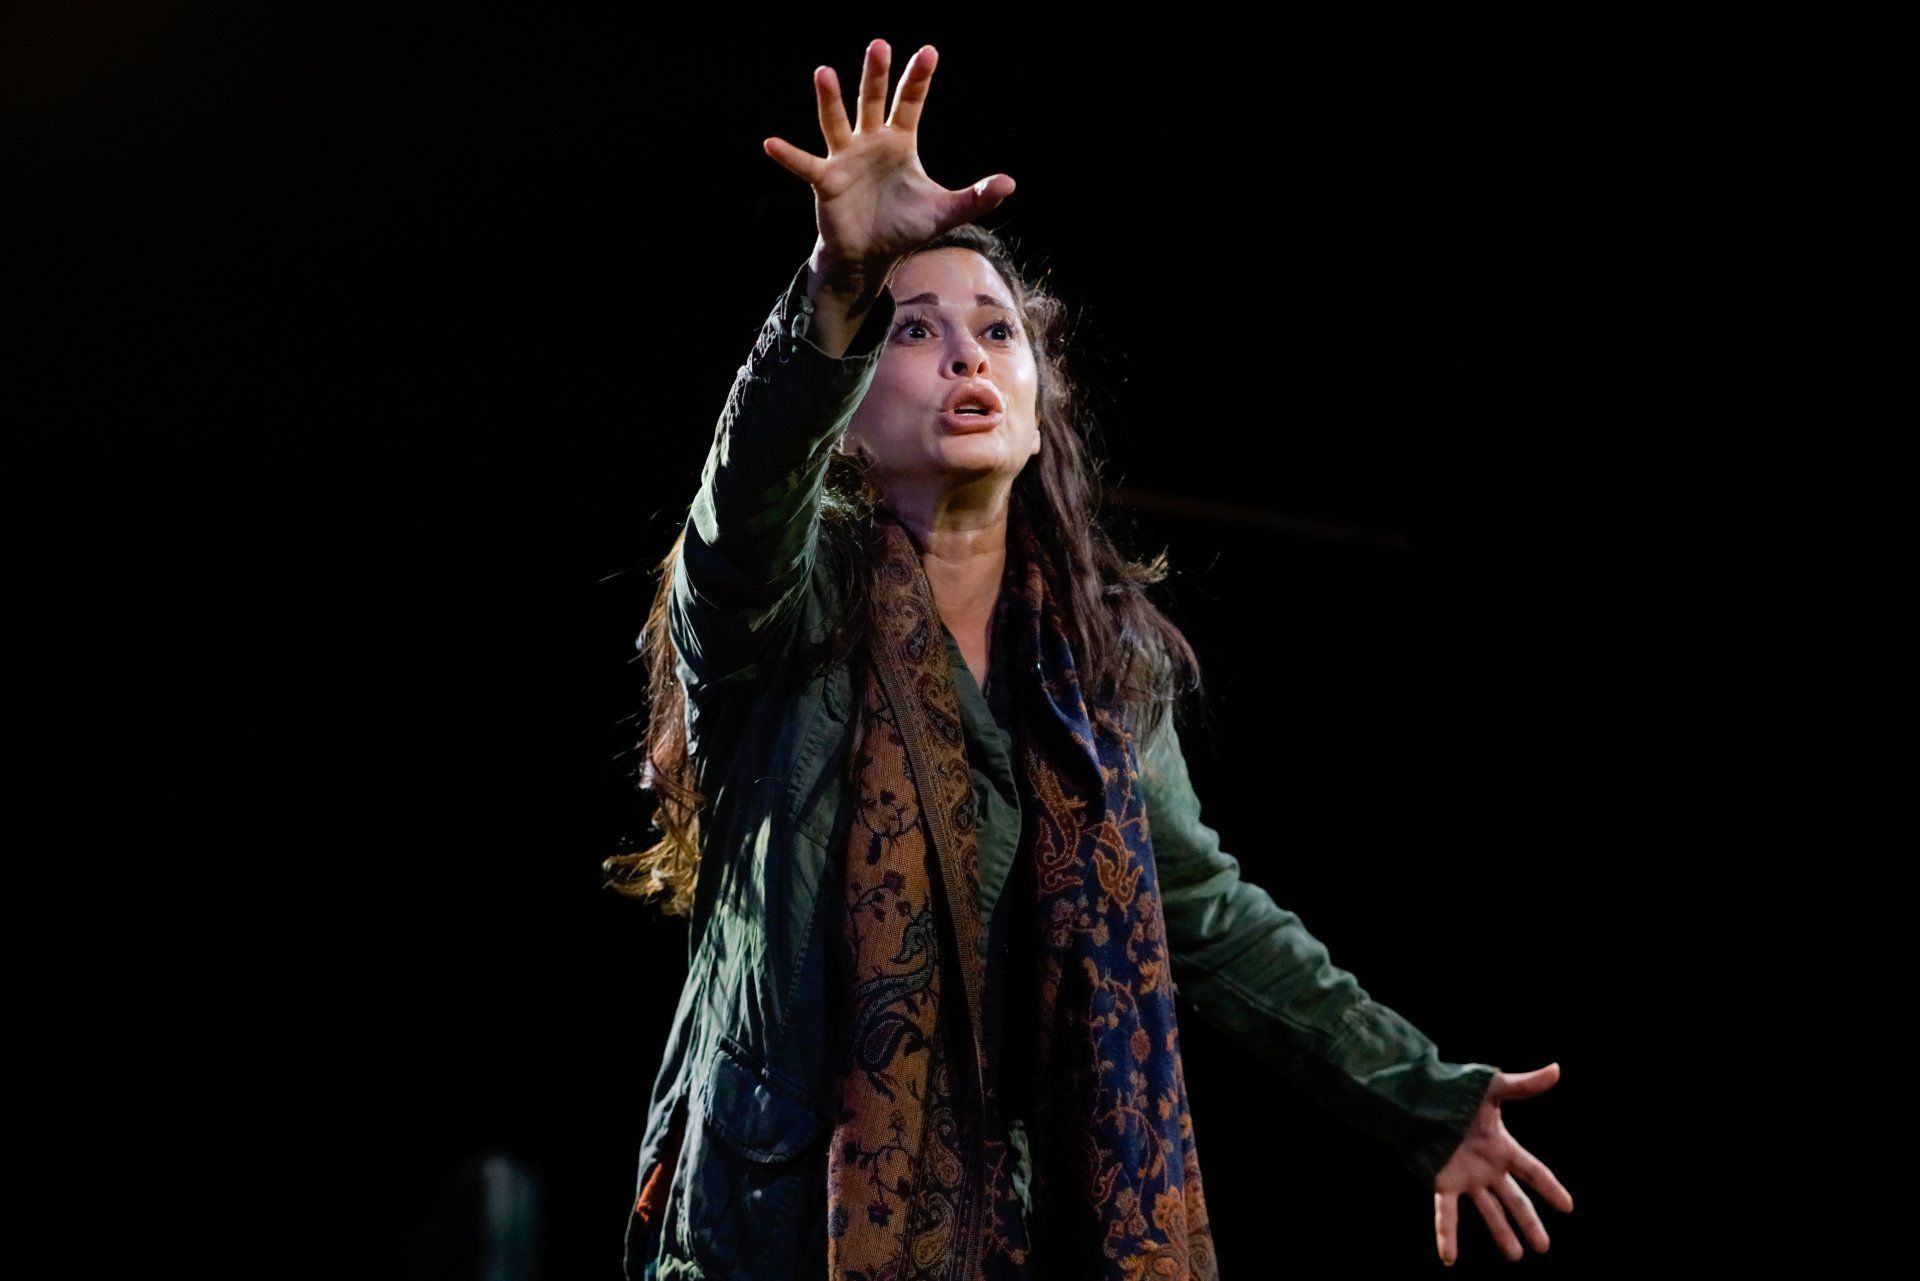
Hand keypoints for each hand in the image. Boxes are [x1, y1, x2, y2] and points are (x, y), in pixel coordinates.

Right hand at [763, 39, 1014, 278]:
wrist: (872, 256)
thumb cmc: (905, 226)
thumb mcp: (945, 212)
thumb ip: (977, 197)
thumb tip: (1010, 183)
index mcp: (900, 142)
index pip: (910, 103)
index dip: (918, 79)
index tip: (928, 52)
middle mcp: (870, 142)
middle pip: (873, 101)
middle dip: (876, 75)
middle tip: (879, 45)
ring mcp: (845, 158)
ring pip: (836, 122)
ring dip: (830, 100)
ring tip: (823, 73)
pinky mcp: (826, 181)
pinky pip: (805, 164)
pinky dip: (788, 155)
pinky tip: (771, 143)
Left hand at [1432, 1062, 1572, 1265]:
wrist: (1419, 1096)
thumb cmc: (1457, 1090)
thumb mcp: (1493, 1088)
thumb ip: (1524, 1085)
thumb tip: (1556, 1069)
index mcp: (1501, 1146)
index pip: (1533, 1171)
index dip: (1550, 1188)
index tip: (1568, 1207)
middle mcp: (1486, 1167)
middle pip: (1514, 1200)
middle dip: (1529, 1223)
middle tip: (1543, 1247)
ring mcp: (1465, 1178)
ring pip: (1488, 1212)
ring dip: (1501, 1234)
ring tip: (1515, 1256)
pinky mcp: (1442, 1183)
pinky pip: (1446, 1215)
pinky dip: (1447, 1236)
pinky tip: (1448, 1259)